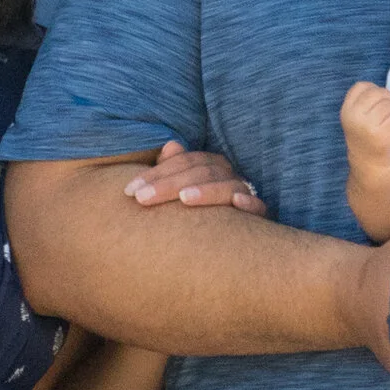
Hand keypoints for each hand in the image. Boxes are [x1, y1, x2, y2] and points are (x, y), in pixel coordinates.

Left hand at [125, 139, 264, 211]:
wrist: (232, 244)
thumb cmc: (197, 214)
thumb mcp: (179, 193)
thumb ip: (170, 171)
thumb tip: (171, 145)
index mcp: (209, 165)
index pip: (183, 161)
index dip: (155, 173)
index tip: (129, 191)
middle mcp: (227, 175)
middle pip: (200, 171)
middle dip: (168, 184)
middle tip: (142, 199)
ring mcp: (244, 193)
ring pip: (227, 185)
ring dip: (206, 190)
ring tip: (184, 199)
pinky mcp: (259, 215)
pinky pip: (258, 206)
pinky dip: (249, 203)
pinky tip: (236, 204)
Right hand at [339, 79, 389, 164]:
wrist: (371, 164)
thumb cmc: (366, 135)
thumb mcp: (355, 117)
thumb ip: (362, 101)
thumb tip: (381, 90)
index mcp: (346, 110)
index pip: (361, 86)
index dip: (372, 90)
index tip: (375, 103)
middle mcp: (355, 117)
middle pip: (378, 93)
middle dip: (386, 100)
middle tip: (385, 113)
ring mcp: (369, 126)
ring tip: (388, 123)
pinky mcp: (384, 135)